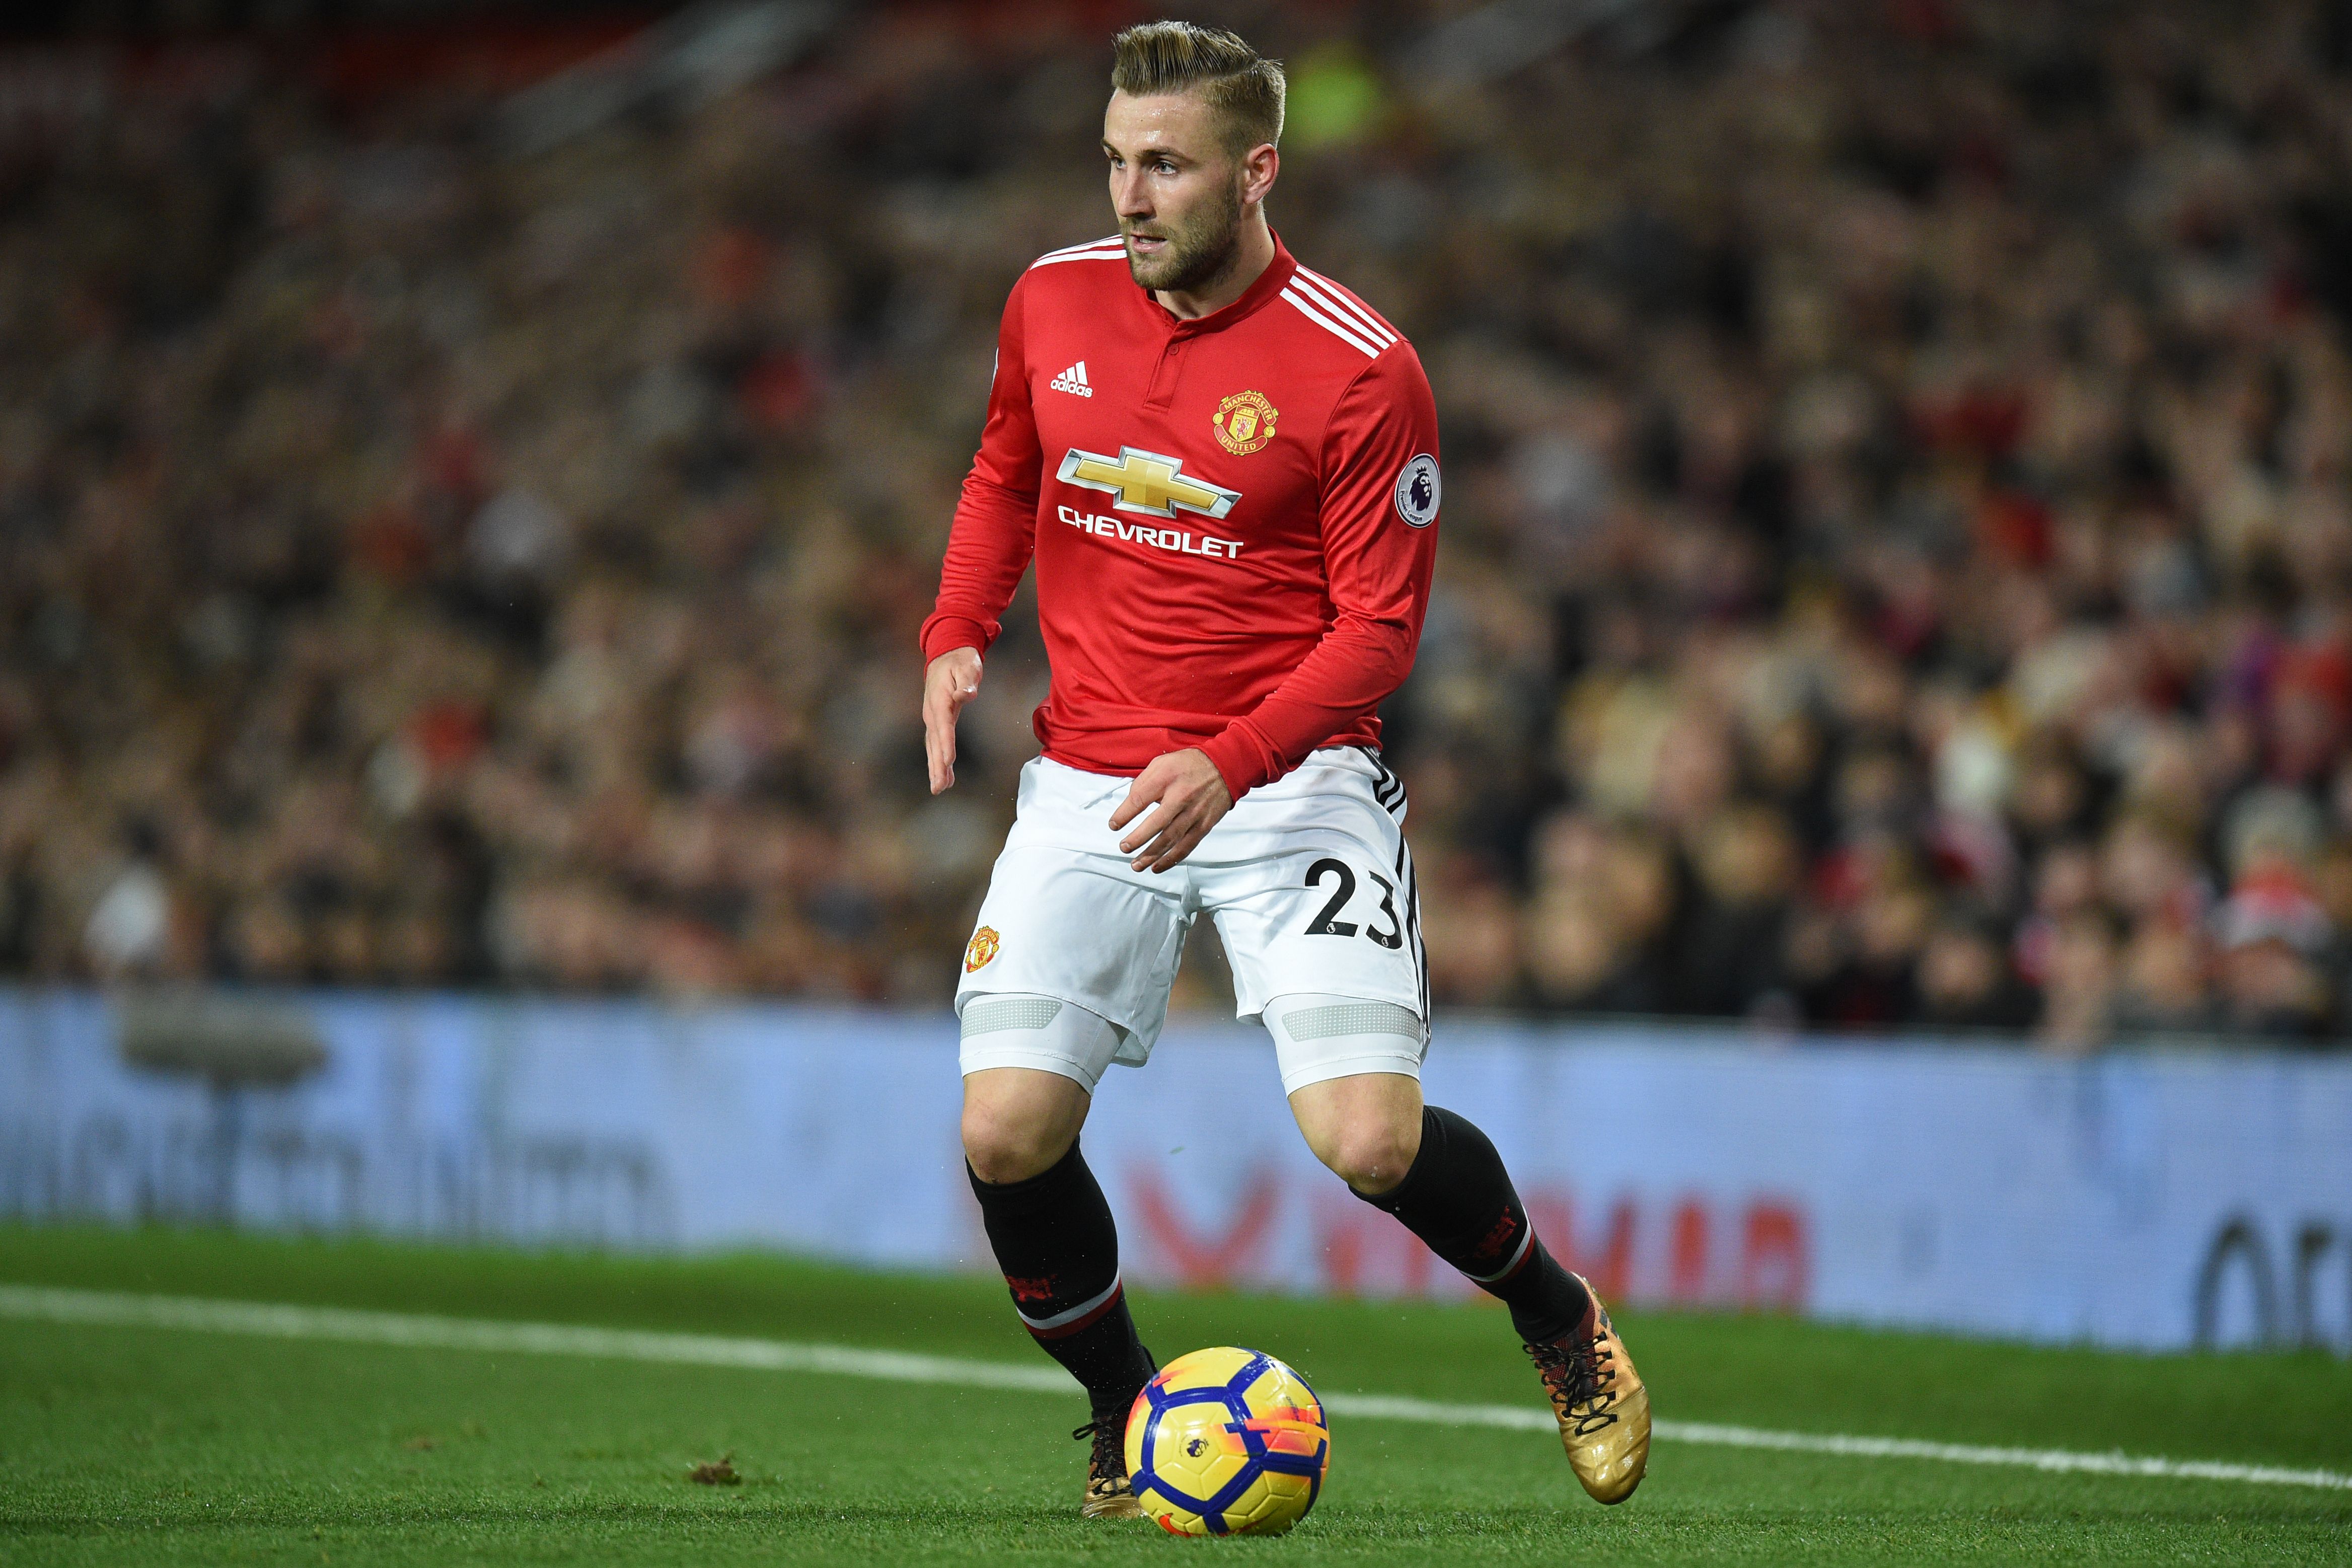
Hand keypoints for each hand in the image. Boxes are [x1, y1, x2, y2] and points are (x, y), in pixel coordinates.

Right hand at [922, 647, 983, 792]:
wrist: (945, 654)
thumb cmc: (960, 661)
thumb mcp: (968, 665)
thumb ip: (967, 681)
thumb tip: (965, 695)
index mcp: (940, 699)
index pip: (943, 725)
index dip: (946, 743)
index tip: (948, 761)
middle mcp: (932, 712)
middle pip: (935, 742)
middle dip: (937, 765)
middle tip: (939, 787)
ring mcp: (932, 718)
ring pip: (932, 747)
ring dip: (935, 768)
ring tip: (939, 789)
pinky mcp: (936, 722)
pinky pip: (936, 745)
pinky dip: (938, 761)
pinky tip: (944, 777)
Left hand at [1108, 748, 1232, 871]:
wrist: (1225, 767)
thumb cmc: (1189, 765)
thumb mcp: (1161, 763)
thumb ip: (1143, 782)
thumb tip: (1130, 803)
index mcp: (1166, 778)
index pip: (1139, 799)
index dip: (1123, 815)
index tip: (1114, 825)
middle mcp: (1181, 797)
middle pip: (1155, 823)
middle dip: (1137, 839)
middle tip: (1124, 847)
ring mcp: (1194, 813)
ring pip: (1170, 839)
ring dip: (1151, 855)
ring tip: (1136, 865)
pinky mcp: (1204, 825)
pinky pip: (1186, 846)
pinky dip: (1171, 860)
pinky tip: (1157, 867)